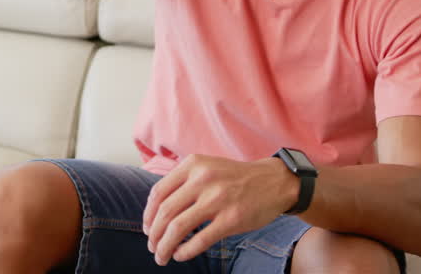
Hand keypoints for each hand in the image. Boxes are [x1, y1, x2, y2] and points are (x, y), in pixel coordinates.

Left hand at [142, 155, 297, 265]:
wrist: (274, 181)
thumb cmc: (235, 178)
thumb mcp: (206, 167)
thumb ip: (183, 183)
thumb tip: (155, 213)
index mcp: (193, 165)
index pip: (158, 193)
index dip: (148, 215)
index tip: (147, 228)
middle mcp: (203, 179)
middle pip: (165, 212)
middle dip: (153, 234)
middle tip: (152, 247)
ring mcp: (218, 199)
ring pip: (178, 228)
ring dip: (164, 246)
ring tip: (162, 256)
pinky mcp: (232, 219)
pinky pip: (200, 240)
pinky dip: (185, 251)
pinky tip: (180, 255)